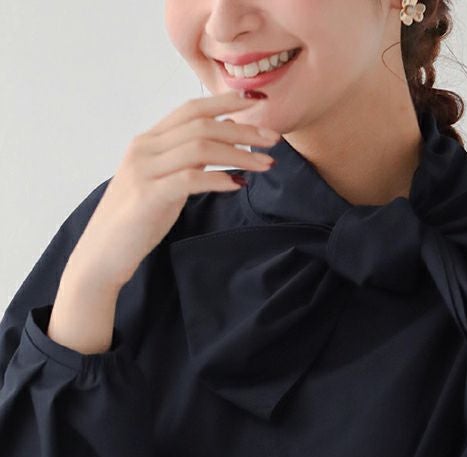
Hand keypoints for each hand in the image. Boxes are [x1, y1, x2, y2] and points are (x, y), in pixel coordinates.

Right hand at [68, 90, 280, 289]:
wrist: (102, 254)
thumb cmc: (136, 222)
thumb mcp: (165, 184)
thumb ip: (188, 161)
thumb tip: (224, 142)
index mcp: (148, 142)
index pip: (190, 109)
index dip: (225, 102)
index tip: (258, 102)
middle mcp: (144, 149)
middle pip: (201, 125)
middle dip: (242, 130)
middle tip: (274, 139)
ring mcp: (144, 171)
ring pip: (199, 148)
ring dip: (238, 154)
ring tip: (266, 164)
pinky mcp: (148, 196)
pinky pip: (190, 178)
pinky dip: (218, 179)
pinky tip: (239, 184)